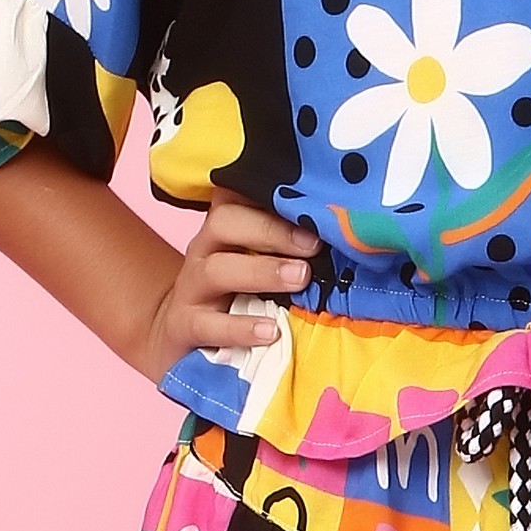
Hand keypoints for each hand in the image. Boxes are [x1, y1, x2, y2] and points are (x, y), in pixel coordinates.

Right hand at [139, 190, 314, 373]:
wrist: (183, 334)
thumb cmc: (237, 293)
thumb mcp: (261, 263)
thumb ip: (292, 248)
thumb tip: (346, 236)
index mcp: (226, 228)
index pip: (240, 195)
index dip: (274, 197)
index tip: (315, 206)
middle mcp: (205, 249)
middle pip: (224, 222)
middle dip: (271, 231)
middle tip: (313, 245)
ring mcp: (192, 287)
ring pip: (217, 270)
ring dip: (262, 272)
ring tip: (300, 278)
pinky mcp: (184, 325)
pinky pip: (207, 324)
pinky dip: (240, 328)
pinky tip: (271, 331)